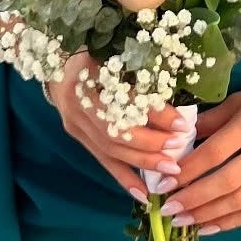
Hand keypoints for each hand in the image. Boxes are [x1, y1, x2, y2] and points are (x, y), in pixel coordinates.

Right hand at [49, 50, 185, 203]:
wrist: (57, 57)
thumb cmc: (94, 47)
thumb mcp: (116, 47)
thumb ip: (141, 63)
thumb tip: (181, 88)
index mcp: (87, 70)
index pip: (126, 100)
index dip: (156, 113)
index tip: (183, 122)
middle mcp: (77, 99)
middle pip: (116, 130)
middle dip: (151, 143)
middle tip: (179, 148)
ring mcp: (74, 121)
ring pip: (110, 149)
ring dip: (142, 162)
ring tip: (171, 169)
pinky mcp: (76, 135)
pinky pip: (102, 160)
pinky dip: (124, 178)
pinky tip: (143, 194)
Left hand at [156, 77, 240, 233]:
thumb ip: (214, 118)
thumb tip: (181, 136)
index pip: (215, 152)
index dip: (188, 171)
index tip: (165, 182)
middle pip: (226, 182)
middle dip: (194, 199)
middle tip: (168, 209)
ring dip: (209, 215)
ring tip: (183, 222)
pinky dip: (233, 221)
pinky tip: (211, 227)